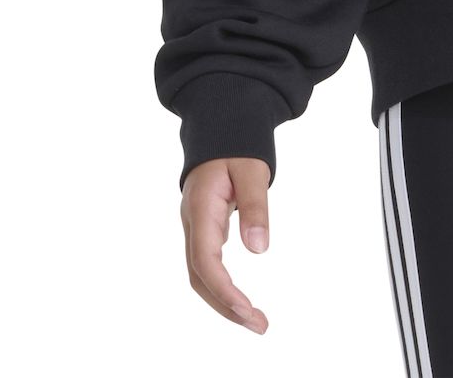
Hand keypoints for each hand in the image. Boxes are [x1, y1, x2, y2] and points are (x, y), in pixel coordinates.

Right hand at [180, 157, 271, 334]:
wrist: (220, 126)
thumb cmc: (236, 145)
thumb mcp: (252, 170)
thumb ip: (255, 207)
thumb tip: (259, 249)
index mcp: (201, 207)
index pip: (205, 259)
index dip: (223, 290)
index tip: (247, 310)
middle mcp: (192, 223)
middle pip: (200, 276)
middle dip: (225, 306)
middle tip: (259, 325)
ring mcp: (195, 227)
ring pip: (201, 274)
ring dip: (224, 301)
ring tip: (254, 320)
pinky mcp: (204, 229)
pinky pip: (207, 265)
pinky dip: (222, 286)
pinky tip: (239, 299)